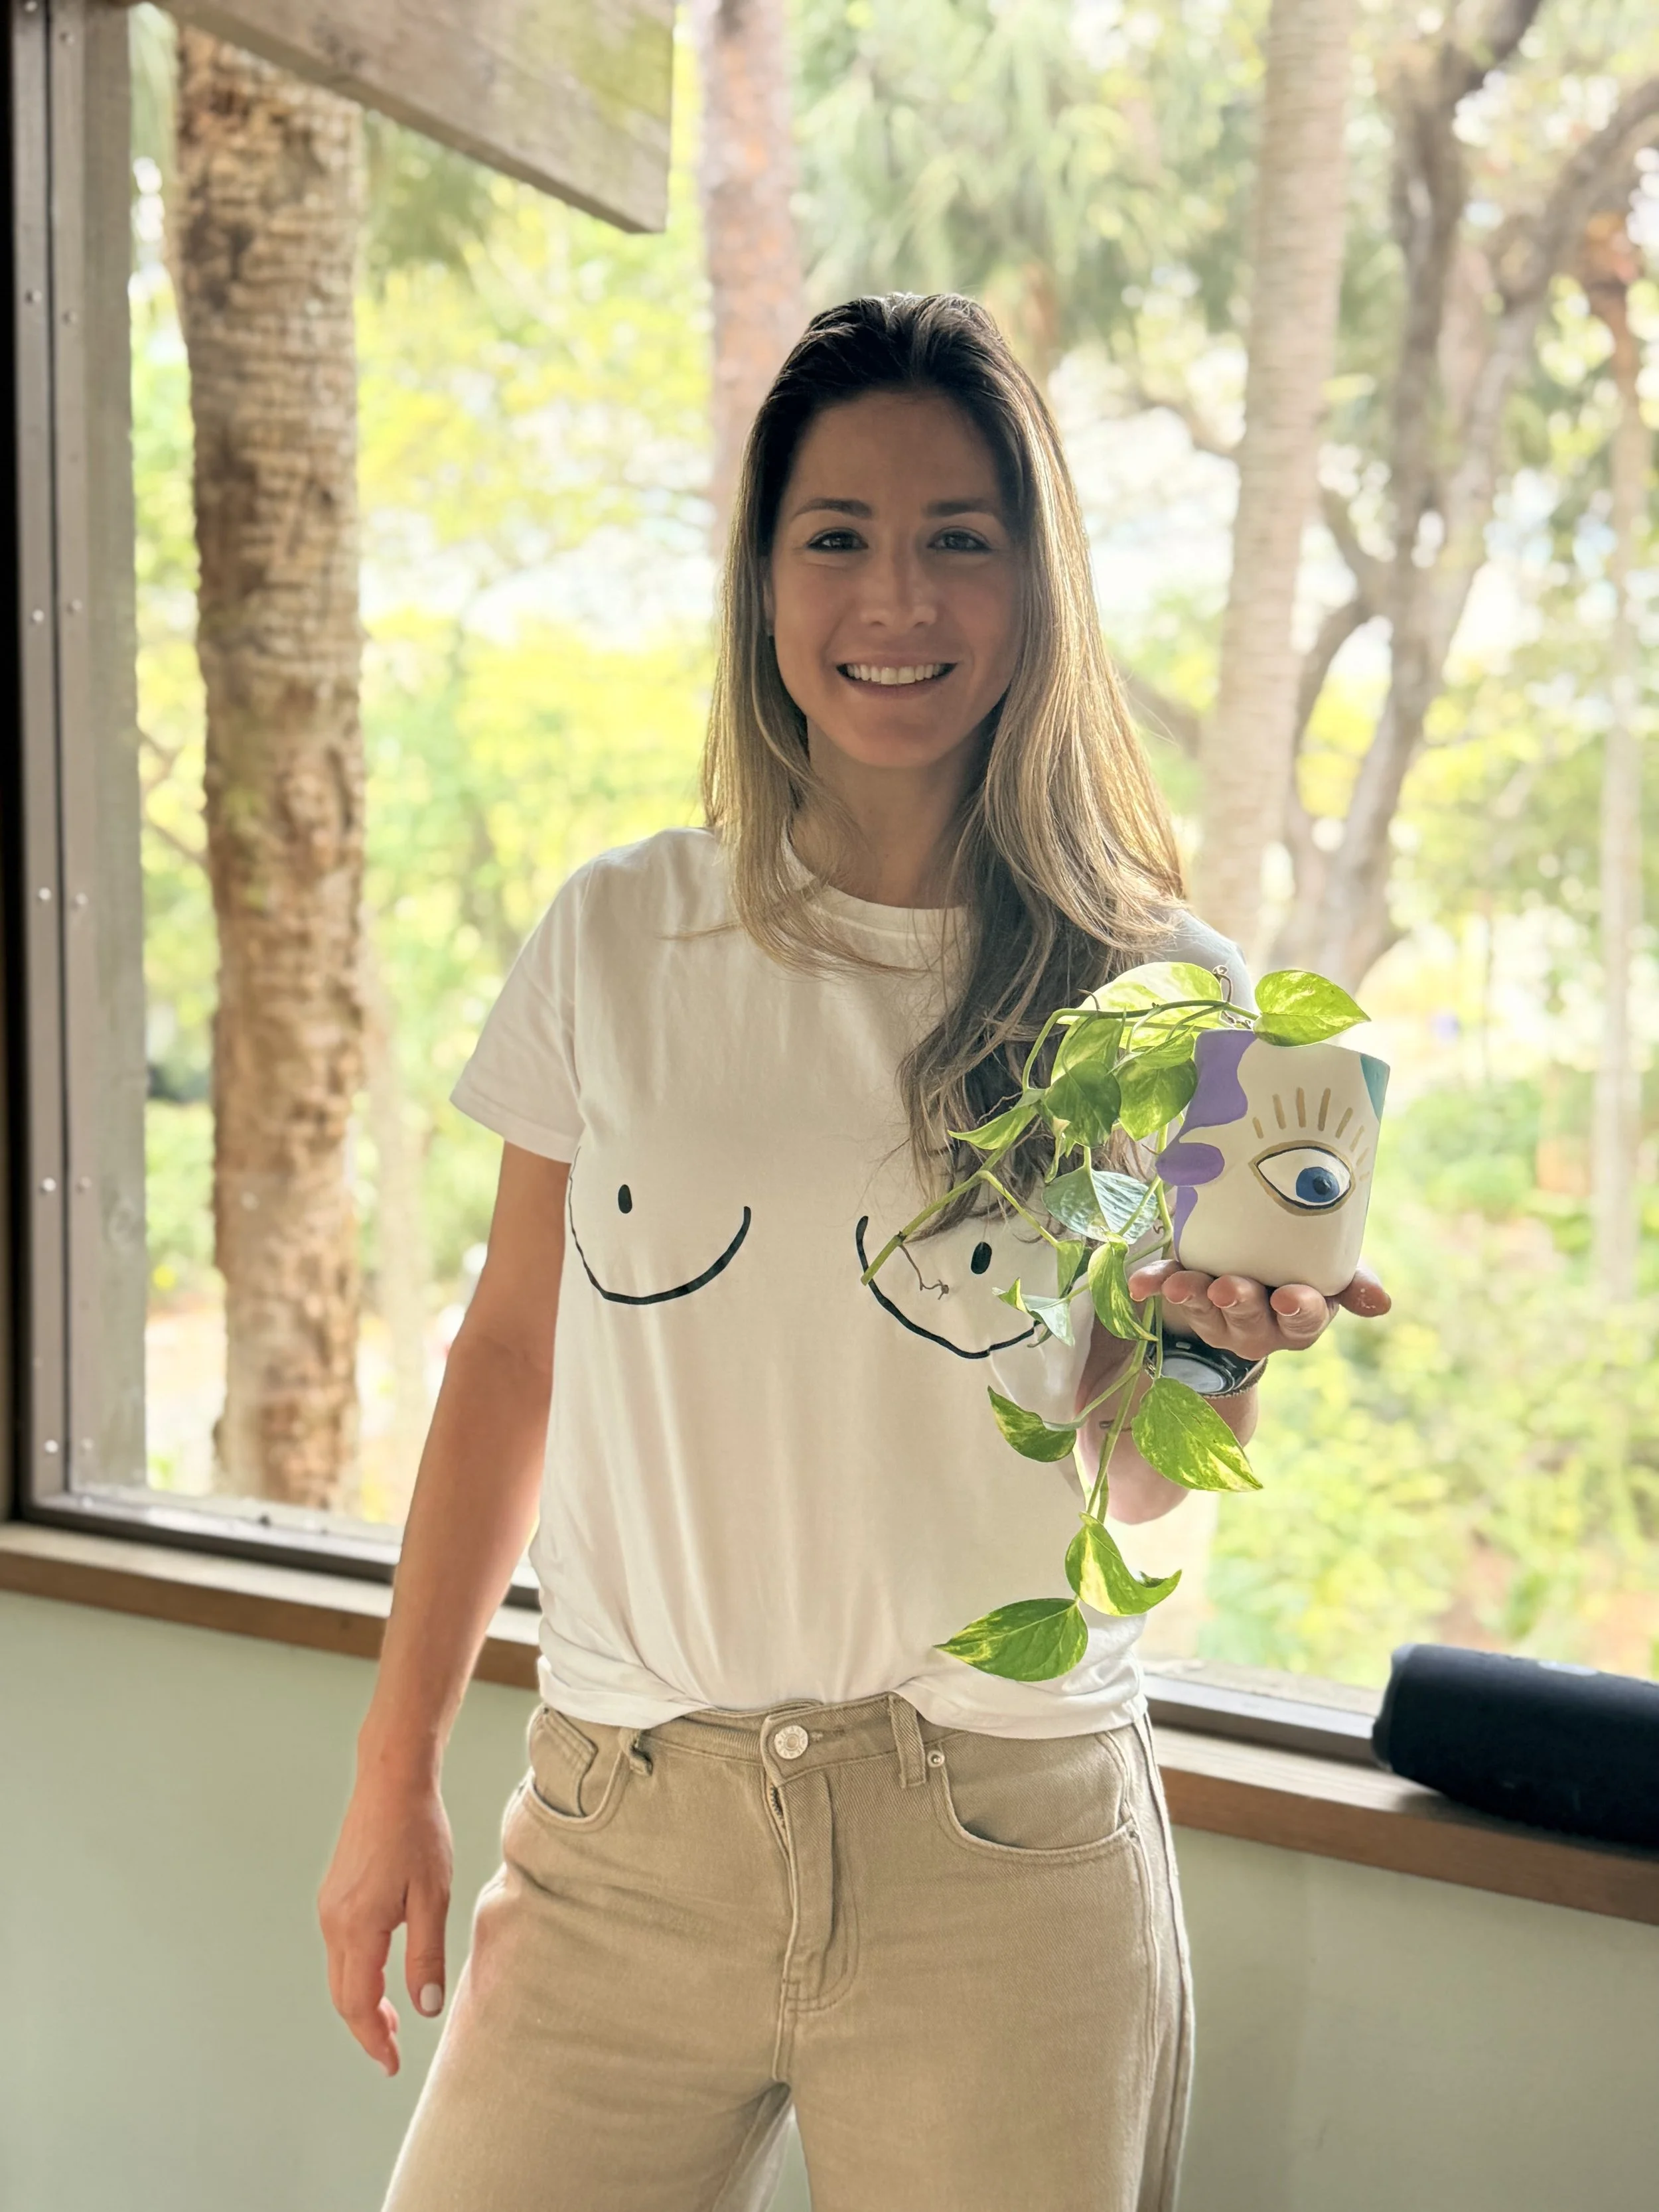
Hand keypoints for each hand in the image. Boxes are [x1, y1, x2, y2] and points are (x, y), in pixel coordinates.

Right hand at [317, 1764, 452, 2075]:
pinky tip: (381, 1971)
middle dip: (367, 2028)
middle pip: (343, 1995)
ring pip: (339, 1973)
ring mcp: (329, 1907)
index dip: (374, 2039)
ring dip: (362, 2000)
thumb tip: (424, 2007)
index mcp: (357, 1927)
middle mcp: (333, 1922)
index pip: (358, 2003)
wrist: (392, 1780)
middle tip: (392, 2050)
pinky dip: (357, 1973)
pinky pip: (340, 1949)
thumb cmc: (418, 1832)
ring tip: (393, 2018)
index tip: (390, 2064)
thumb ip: (426, 1955)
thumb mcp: (433, 1897)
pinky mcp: (334, 1894)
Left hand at [1125, 1256, 1390, 1363]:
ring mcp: (1219, 1317)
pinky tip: (1137, 1284)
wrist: (1255, 1263)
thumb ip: (1354, 1281)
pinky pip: (1168, 1290)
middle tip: (1229, 1288)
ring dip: (1194, 1296)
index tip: (1290, 1296)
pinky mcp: (1187, 1298)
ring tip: (1182, 1285)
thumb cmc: (1301, 1264)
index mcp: (1299, 1317)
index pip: (1304, 1321)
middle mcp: (1259, 1325)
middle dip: (1239, 1302)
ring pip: (1207, 1310)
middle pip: (1250, 1319)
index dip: (1299, 1310)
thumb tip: (1380, 1303)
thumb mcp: (1332, 1269)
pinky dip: (1153, 1284)